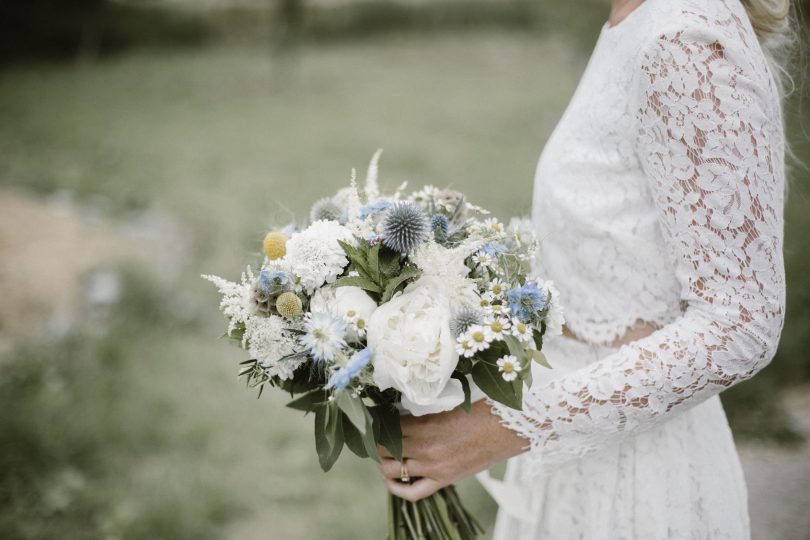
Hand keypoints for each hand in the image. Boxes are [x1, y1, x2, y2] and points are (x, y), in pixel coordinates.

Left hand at [378, 399, 526, 501]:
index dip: (376, 422)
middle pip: (385, 449)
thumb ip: (423, 410)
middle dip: (376, 441)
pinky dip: (397, 488)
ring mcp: (434, 468)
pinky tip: (391, 479)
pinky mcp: (444, 480)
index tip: (372, 416)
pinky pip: (413, 492)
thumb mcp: (447, 403)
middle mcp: (426, 450)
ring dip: (383, 461)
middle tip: (374, 432)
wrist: (508, 427)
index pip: (387, 427)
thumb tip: (401, 410)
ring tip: (381, 452)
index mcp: (426, 427)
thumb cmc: (481, 409)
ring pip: (392, 470)